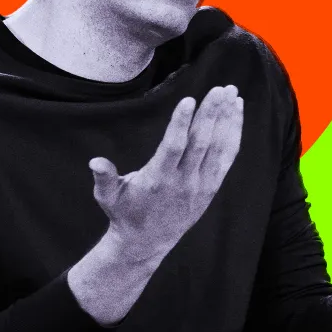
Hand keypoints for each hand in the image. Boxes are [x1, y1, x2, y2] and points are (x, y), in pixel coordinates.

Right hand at [88, 85, 244, 260]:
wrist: (146, 242)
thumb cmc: (124, 213)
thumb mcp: (108, 197)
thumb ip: (104, 178)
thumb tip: (94, 162)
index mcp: (158, 180)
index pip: (173, 147)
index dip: (181, 123)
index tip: (189, 100)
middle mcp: (183, 182)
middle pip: (201, 143)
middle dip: (211, 114)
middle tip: (219, 89)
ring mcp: (201, 184)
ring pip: (218, 147)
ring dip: (227, 118)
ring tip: (232, 92)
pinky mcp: (212, 186)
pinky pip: (227, 156)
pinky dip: (233, 132)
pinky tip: (236, 112)